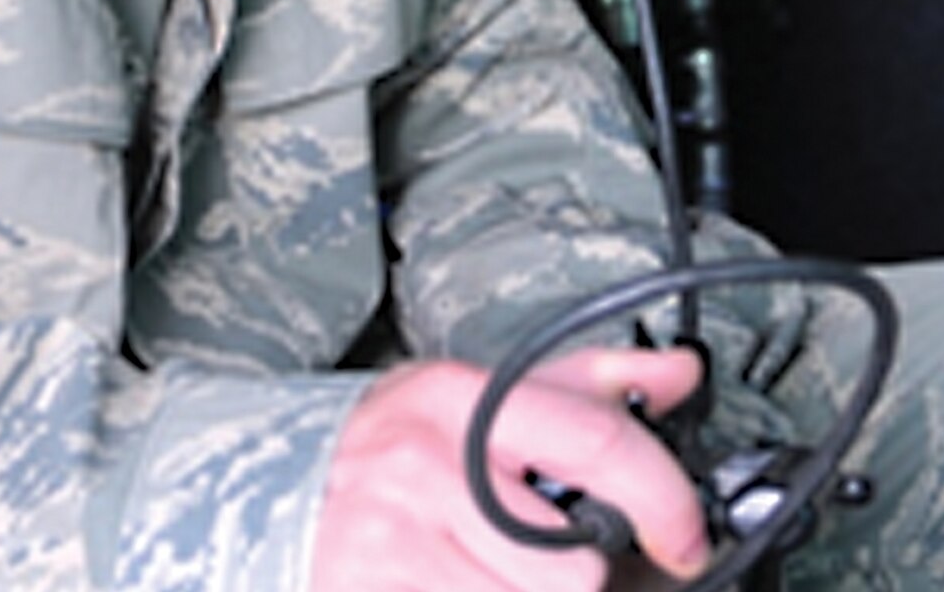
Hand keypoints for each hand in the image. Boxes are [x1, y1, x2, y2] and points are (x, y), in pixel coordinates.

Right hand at [311, 346, 709, 590]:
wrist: (255, 488)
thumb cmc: (388, 444)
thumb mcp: (475, 393)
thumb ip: (585, 384)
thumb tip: (682, 373)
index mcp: (462, 397)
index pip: (594, 437)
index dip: (663, 497)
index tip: (688, 538)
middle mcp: (426, 465)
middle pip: (569, 565)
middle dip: (567, 576)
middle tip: (528, 554)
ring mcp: (391, 544)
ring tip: (484, 575)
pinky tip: (453, 587)